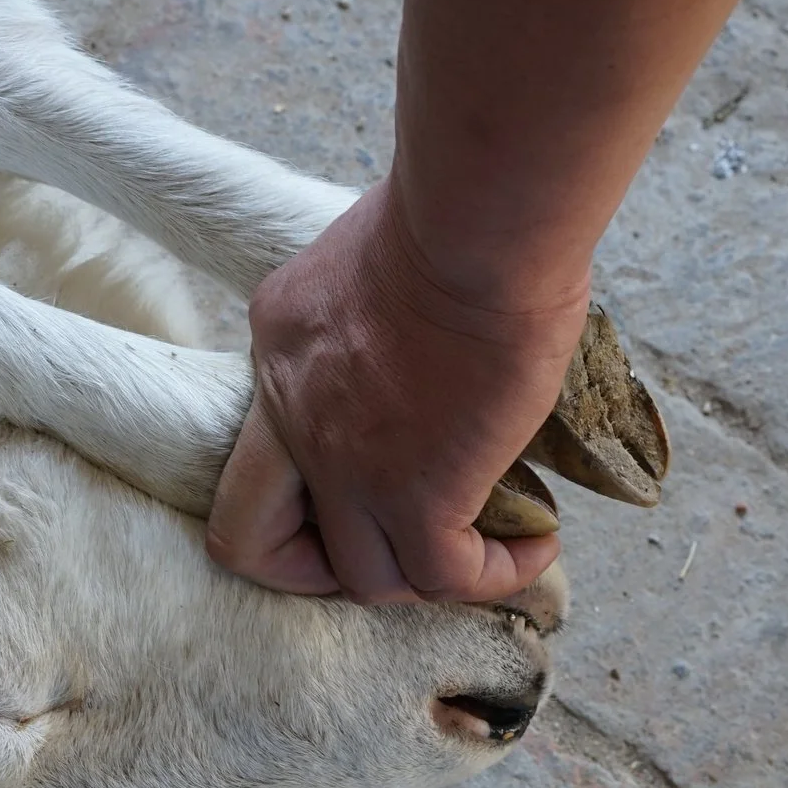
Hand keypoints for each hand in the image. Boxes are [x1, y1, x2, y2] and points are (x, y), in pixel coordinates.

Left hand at [206, 181, 584, 602]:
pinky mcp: (416, 493)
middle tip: (395, 543)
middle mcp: (291, 416)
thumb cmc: (453, 211)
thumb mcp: (377, 257)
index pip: (260, 448)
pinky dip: (493, 575)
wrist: (478, 224)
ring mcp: (345, 464)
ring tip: (486, 546)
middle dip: (315, 567)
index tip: (368, 474)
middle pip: (250, 540)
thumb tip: (438, 334)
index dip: (302, 488)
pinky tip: (537, 544)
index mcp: (280, 350)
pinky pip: (444, 576)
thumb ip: (380, 312)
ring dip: (424, 574)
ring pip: (362, 576)